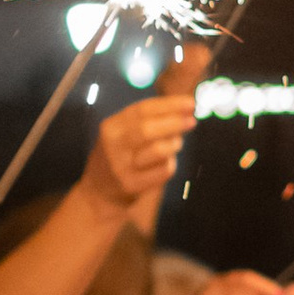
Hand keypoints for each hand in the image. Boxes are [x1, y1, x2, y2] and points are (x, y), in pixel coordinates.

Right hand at [85, 95, 194, 214]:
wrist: (100, 191)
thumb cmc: (121, 155)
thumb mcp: (124, 133)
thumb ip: (149, 120)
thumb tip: (185, 109)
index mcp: (111, 126)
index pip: (142, 109)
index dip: (169, 105)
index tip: (190, 103)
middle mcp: (113, 145)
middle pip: (148, 129)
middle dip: (174, 123)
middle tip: (192, 121)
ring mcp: (121, 166)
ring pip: (158, 150)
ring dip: (174, 144)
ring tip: (177, 143)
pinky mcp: (131, 185)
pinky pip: (163, 171)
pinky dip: (170, 164)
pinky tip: (167, 162)